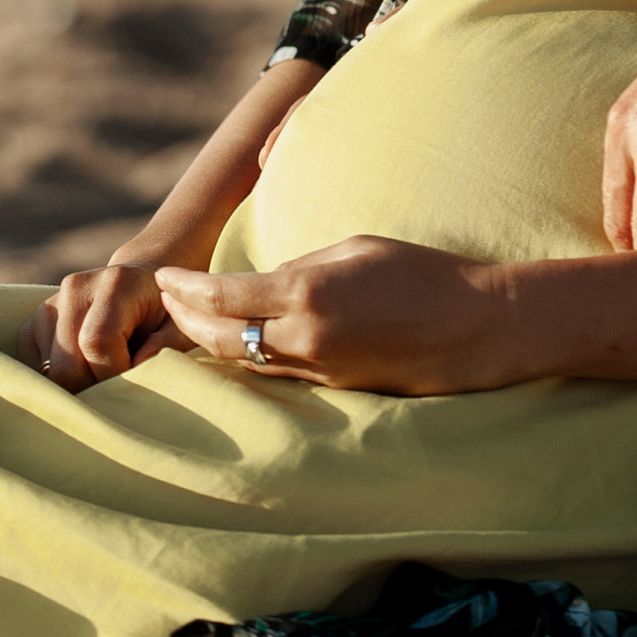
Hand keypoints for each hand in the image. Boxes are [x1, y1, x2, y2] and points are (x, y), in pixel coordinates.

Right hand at [18, 260, 184, 390]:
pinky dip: (56, 379)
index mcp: (117, 282)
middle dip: (92, 387)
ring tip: (102, 372)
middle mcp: (76, 287)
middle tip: (116, 384)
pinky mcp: (33, 322)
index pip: (97, 341)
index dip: (112, 373)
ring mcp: (50, 304)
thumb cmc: (160, 312)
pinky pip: (33, 367)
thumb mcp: (177, 324)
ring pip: (49, 372)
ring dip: (76, 385)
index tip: (132, 378)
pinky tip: (83, 367)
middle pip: (66, 365)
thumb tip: (139, 363)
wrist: (135, 285)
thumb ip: (165, 343)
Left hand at [155, 237, 519, 394]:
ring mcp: (317, 370)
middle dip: (184, 319)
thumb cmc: (422, 273)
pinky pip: (274, 374)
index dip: (185, 288)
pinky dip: (244, 359)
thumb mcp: (357, 247)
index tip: (162, 275)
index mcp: (307, 293)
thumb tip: (266, 282)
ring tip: (186, 324)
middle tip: (164, 300)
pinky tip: (234, 347)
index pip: (223, 296)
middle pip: (220, 337)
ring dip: (208, 343)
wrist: (474, 328)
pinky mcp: (333, 388)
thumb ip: (303, 263)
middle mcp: (304, 338)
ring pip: (242, 362)